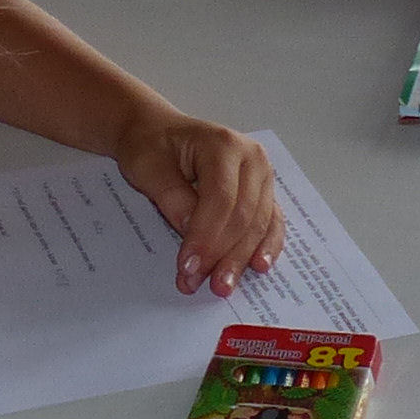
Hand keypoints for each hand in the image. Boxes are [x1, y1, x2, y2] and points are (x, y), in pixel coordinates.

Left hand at [117, 112, 282, 294]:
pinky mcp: (264, 192)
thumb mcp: (149, 169)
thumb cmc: (151, 145)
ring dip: (240, 258)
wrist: (159, 132)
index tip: (187, 267)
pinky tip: (258, 267)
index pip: (220, 198)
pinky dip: (265, 247)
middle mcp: (252, 158)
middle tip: (199, 283)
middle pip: (244, 215)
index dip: (205, 236)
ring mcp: (263, 175)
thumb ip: (173, 200)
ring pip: (259, 224)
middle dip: (221, 254)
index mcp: (224, 144)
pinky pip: (270, 223)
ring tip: (222, 286)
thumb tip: (192, 235)